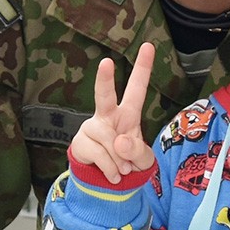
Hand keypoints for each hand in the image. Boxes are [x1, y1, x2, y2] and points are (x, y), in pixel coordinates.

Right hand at [70, 42, 156, 183]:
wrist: (107, 183)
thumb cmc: (128, 163)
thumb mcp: (143, 160)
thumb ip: (137, 151)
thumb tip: (119, 142)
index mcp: (128, 113)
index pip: (137, 88)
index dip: (143, 68)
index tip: (148, 46)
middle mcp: (108, 115)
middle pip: (105, 96)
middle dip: (105, 80)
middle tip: (106, 62)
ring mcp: (92, 127)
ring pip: (109, 141)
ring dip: (119, 160)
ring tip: (123, 170)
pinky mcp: (80, 142)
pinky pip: (99, 154)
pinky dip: (110, 168)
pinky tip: (113, 174)